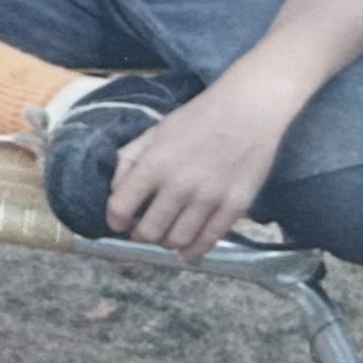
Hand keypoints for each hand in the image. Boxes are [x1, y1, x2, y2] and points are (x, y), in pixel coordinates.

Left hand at [103, 76, 296, 260]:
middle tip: (143, 229)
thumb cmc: (197, 118)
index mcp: (155, 164)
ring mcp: (209, 199)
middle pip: (149, 231)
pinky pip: (210, 240)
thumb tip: (115, 190)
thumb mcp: (155, 131)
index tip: (117, 222)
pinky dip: (194, 251)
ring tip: (166, 234)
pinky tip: (188, 250)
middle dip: (140, 235)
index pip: (121, 207)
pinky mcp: (235, 207)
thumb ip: (130, 159)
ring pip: (178, 240)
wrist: (248, 111)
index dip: (114, 220)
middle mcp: (179, 186)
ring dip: (166, 242)